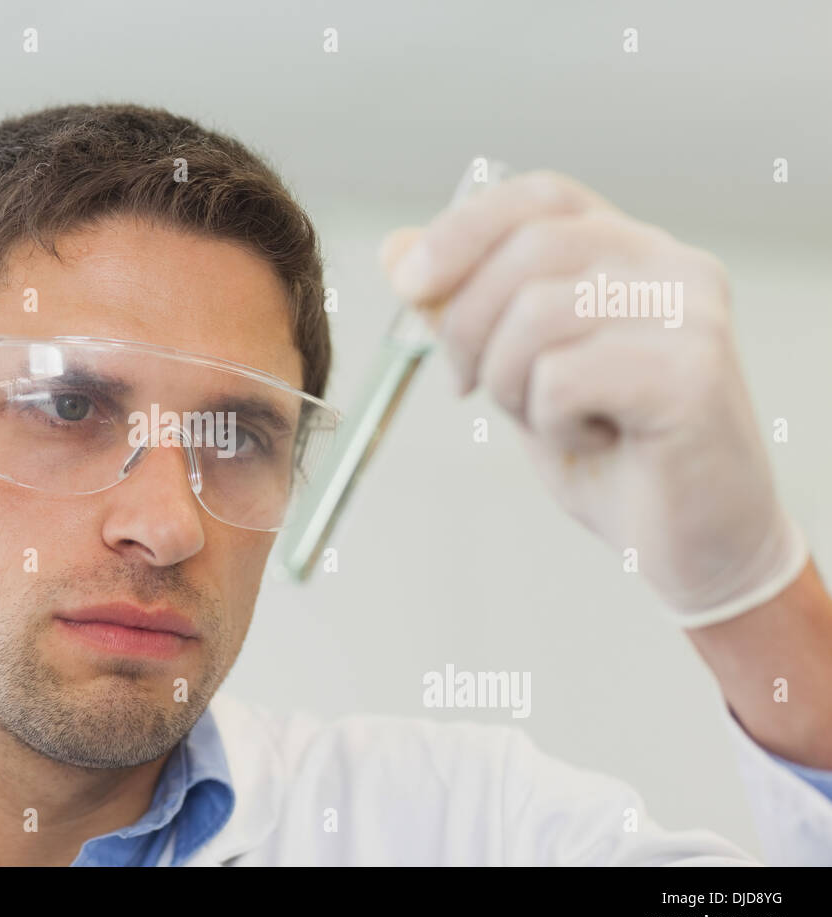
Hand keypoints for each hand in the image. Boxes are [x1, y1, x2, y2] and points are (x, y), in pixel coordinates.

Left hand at [379, 170, 805, 627]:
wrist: (697, 540)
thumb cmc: (613, 453)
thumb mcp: (520, 370)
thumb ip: (468, 306)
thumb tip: (397, 248)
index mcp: (633, 251)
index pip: (540, 197)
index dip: (463, 228)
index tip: (407, 283)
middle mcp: (672, 265)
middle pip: (527, 250)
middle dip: (465, 325)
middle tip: (467, 385)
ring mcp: (690, 314)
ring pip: (536, 314)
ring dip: (508, 382)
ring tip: (547, 420)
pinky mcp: (692, 373)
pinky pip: (563, 377)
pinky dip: (550, 421)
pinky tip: (593, 440)